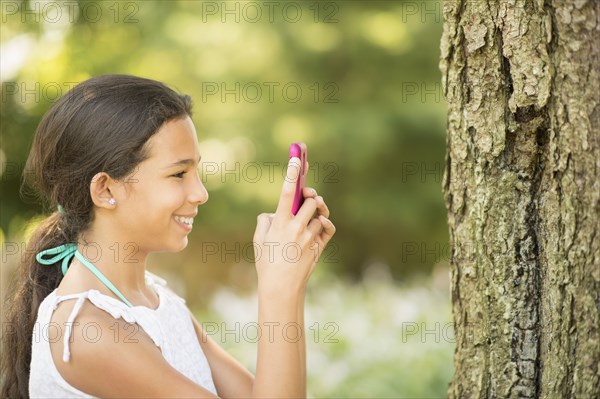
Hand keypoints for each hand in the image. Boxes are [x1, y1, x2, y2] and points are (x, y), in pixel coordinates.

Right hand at [253, 157, 335, 293]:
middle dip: (310, 196)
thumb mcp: (258, 240)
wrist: (282, 287)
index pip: (287, 193)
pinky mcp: (318, 246)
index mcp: (280, 223)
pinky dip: (325, 223)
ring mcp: (309, 237)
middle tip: (307, 197)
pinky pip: (327, 227)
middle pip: (311, 200)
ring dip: (315, 213)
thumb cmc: (267, 263)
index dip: (293, 174)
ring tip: (309, 218)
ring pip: (319, 214)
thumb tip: (273, 213)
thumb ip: (264, 221)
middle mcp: (296, 227)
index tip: (297, 159)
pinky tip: (319, 225)